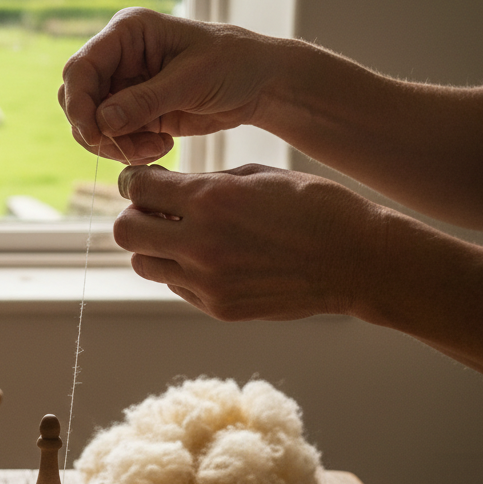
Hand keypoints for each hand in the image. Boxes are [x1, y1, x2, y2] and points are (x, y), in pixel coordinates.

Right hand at [58, 9, 276, 164]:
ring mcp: (123, 88)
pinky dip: (130, 151)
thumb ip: (146, 100)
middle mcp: (117, 58)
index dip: (79, 103)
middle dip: (96, 130)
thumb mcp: (192, 80)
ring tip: (156, 149)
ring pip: (91, 125)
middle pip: (76, 99)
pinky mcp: (133, 114)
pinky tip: (163, 148)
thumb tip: (102, 122)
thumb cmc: (232, 64)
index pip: (81, 68)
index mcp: (127, 33)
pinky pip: (113, 139)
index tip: (95, 135)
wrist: (257, 85)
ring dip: (116, 145)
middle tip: (126, 148)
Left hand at [113, 163, 388, 320]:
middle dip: (134, 216)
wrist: (357, 260)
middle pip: (125, 232)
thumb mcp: (258, 175)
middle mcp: (201, 243)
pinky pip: (176, 286)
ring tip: (180, 237)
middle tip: (153, 210)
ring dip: (153, 248)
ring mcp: (208, 282)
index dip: (135, 182)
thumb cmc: (314, 206)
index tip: (142, 181)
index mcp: (212, 200)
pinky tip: (210, 258)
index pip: (137, 189)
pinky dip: (181, 271)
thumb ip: (206, 182)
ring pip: (143, 264)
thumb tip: (168, 188)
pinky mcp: (218, 307)